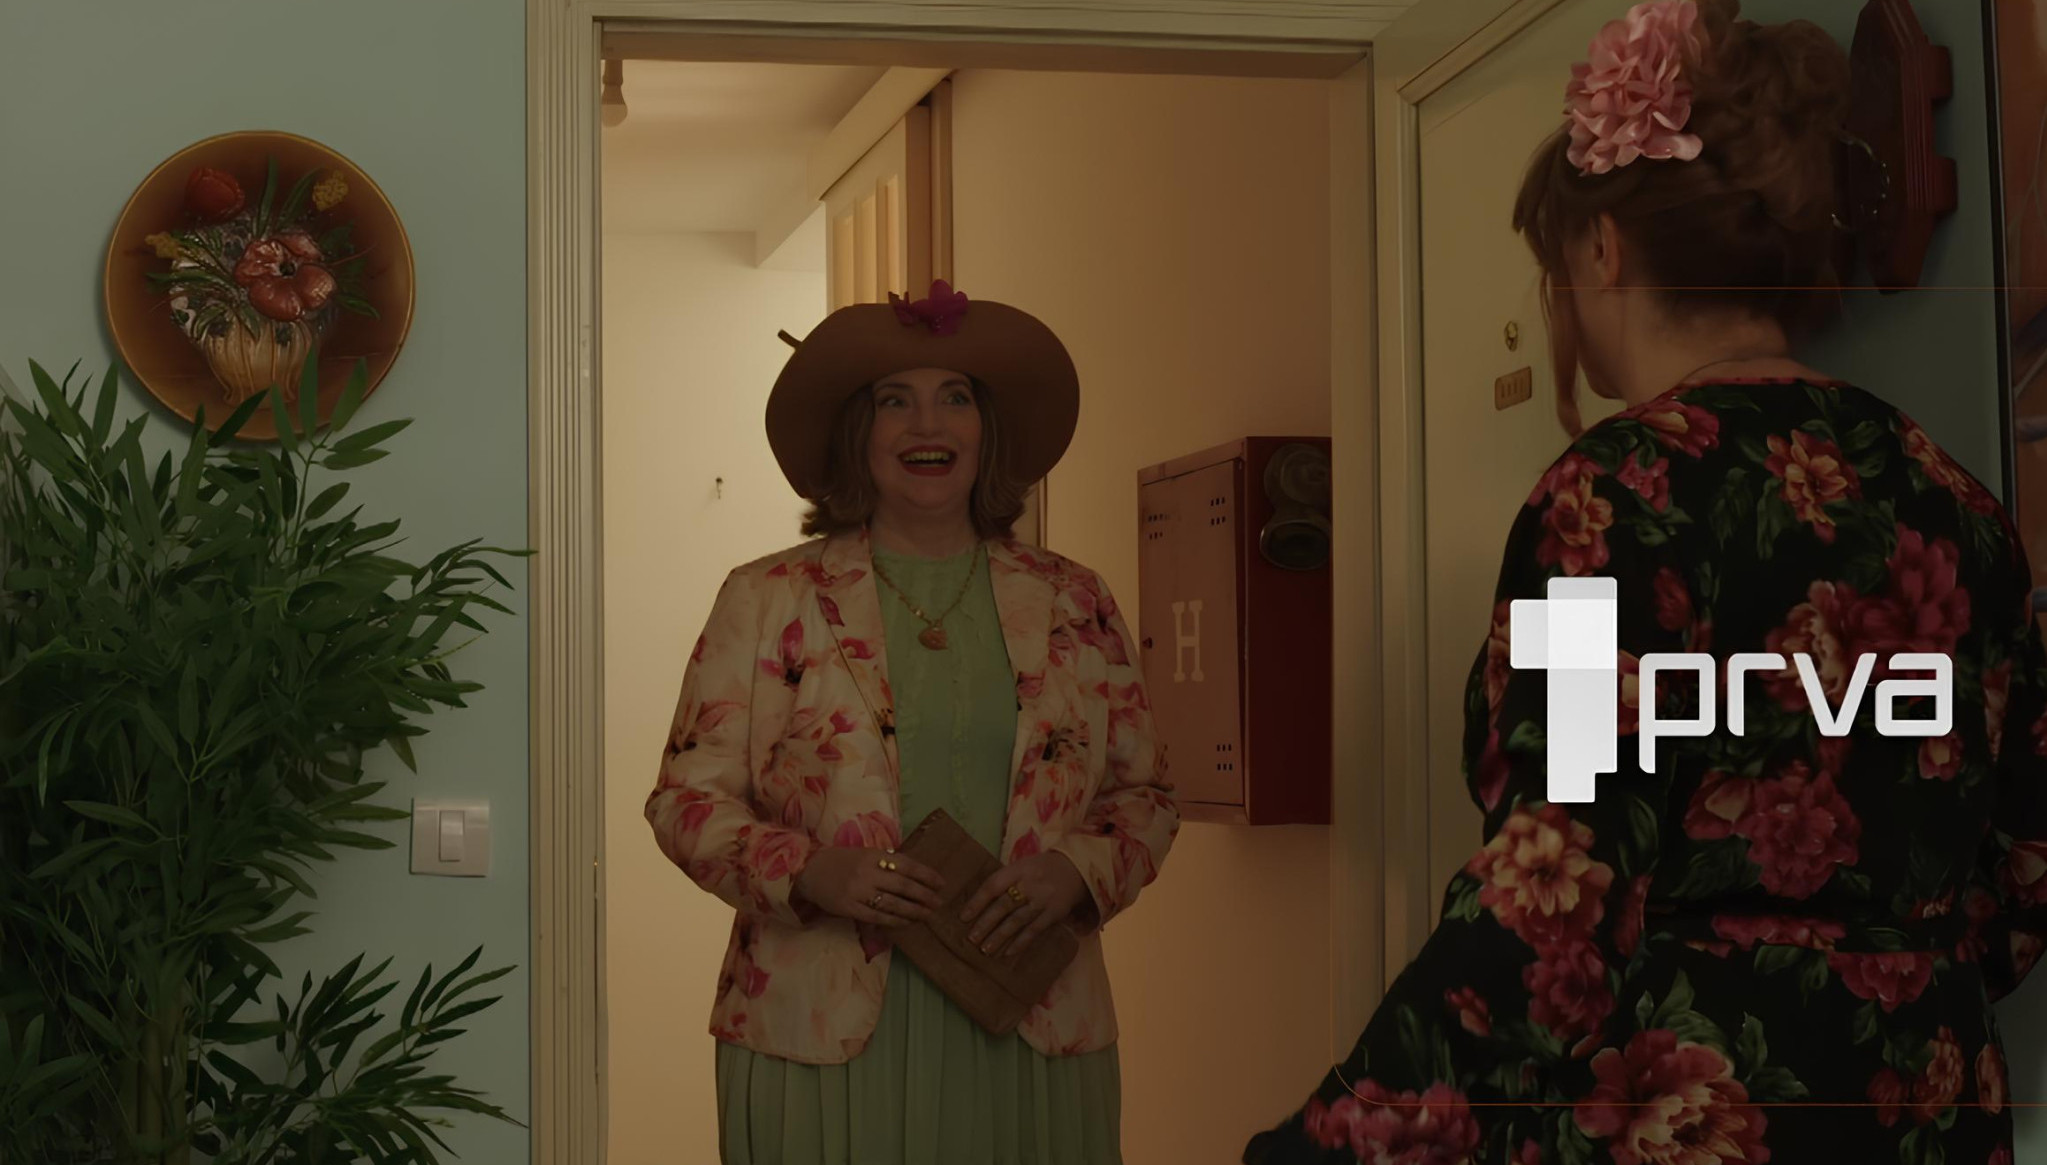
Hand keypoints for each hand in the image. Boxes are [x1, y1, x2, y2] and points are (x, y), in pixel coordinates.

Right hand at [793, 846, 945, 926]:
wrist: (809, 870)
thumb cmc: (841, 861)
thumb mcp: (864, 854)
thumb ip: (886, 861)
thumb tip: (914, 873)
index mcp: (873, 855)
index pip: (907, 864)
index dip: (926, 874)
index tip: (941, 883)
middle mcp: (868, 872)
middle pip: (903, 885)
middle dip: (924, 895)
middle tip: (939, 903)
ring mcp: (858, 891)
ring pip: (893, 903)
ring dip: (913, 910)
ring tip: (927, 915)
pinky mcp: (849, 908)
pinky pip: (877, 917)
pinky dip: (894, 921)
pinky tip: (906, 922)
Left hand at [961, 851, 1088, 956]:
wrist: (1077, 868)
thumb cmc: (1041, 868)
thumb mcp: (1022, 867)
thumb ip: (1004, 881)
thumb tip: (977, 903)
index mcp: (1018, 869)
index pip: (993, 885)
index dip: (977, 901)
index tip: (963, 917)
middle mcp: (1030, 884)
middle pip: (1004, 905)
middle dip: (985, 923)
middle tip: (971, 939)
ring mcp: (1043, 900)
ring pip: (1017, 920)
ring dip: (1000, 936)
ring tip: (985, 949)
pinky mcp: (1054, 914)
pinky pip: (1034, 930)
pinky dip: (1020, 942)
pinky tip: (1008, 952)